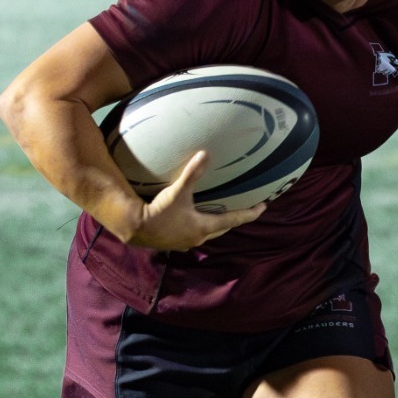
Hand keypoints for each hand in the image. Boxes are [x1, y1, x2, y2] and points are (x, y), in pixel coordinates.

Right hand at [127, 150, 265, 249]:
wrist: (134, 228)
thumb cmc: (158, 211)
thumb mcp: (177, 191)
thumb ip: (192, 173)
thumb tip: (205, 154)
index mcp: (204, 227)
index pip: (234, 219)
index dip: (250, 213)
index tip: (263, 207)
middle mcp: (199, 238)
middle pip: (222, 228)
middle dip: (234, 219)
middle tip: (245, 210)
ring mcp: (186, 242)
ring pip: (208, 233)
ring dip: (216, 224)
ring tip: (221, 214)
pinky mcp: (174, 243)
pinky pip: (194, 234)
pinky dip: (200, 227)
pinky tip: (194, 221)